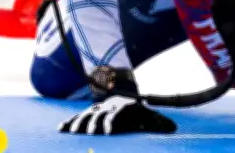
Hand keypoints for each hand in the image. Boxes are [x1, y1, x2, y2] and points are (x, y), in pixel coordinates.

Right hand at [58, 95, 176, 134]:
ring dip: (79, 122)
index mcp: (123, 107)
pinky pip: (78, 116)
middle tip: (92, 133)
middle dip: (95, 122)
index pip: (117, 114)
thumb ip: (158, 122)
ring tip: (71, 132)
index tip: (109, 132)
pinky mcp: (90, 113)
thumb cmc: (140, 114)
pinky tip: (61, 129)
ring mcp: (99, 108)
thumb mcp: (150, 117)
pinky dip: (70, 122)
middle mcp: (109, 106)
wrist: (127, 101)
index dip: (112, 121)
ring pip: (86, 113)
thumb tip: (173, 128)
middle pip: (100, 113)